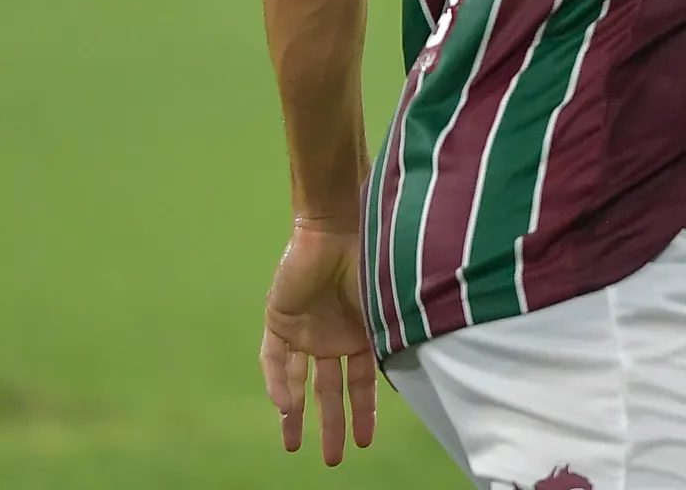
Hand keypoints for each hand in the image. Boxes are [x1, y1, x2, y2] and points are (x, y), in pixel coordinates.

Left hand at [261, 219, 376, 465]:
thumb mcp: (388, 309)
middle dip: (331, 425)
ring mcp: (304, 329)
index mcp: (362, 334)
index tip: (365, 443)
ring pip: (297, 380)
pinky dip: (277, 382)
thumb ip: (391, 342)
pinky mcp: (279, 318)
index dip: (364, 413)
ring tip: (294, 446)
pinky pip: (273, 358)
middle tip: (331, 459)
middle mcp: (333, 336)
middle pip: (329, 390)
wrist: (340, 227)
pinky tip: (284, 406)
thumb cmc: (374, 262)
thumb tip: (413, 382)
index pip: (361, 383)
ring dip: (295, 413)